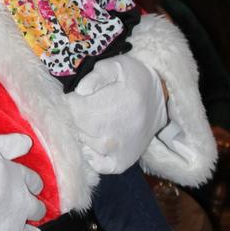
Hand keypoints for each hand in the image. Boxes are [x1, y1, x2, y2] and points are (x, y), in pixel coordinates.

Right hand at [0, 133, 44, 230]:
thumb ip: (8, 144)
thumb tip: (26, 142)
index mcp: (18, 177)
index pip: (33, 182)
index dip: (32, 184)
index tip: (31, 187)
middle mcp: (20, 202)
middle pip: (36, 209)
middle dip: (35, 209)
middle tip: (35, 212)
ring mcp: (10, 224)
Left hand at [66, 55, 167, 174]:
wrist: (160, 98)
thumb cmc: (133, 79)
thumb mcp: (117, 66)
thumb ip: (97, 75)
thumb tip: (80, 90)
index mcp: (116, 107)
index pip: (74, 109)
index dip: (70, 101)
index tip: (74, 96)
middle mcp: (117, 133)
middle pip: (77, 127)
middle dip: (73, 116)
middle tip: (80, 108)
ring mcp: (119, 151)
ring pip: (84, 144)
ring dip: (81, 132)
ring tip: (89, 121)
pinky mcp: (121, 162)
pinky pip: (97, 164)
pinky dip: (90, 154)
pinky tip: (92, 140)